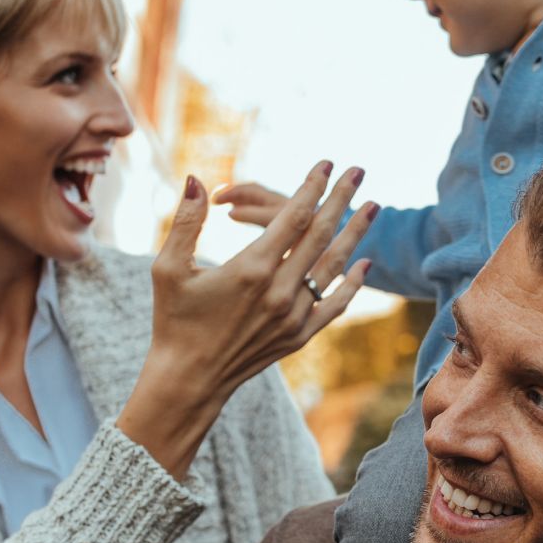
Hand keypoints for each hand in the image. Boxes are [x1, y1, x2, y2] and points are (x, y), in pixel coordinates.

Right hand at [117, 163, 377, 478]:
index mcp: (251, 269)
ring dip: (354, 234)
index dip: (311, 187)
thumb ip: (186, 221)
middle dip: (340, 199)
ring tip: (373, 207)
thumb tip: (197, 179)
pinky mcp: (299, 336)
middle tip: (359, 170)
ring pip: (332, 266)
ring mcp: (293, 315)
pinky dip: (351, 284)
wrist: (189, 379)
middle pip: (319, 234)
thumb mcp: (169, 268)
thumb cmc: (174, 320)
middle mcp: (279, 290)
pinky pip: (333, 305)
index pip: (292, 217)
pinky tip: (364, 264)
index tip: (325, 163)